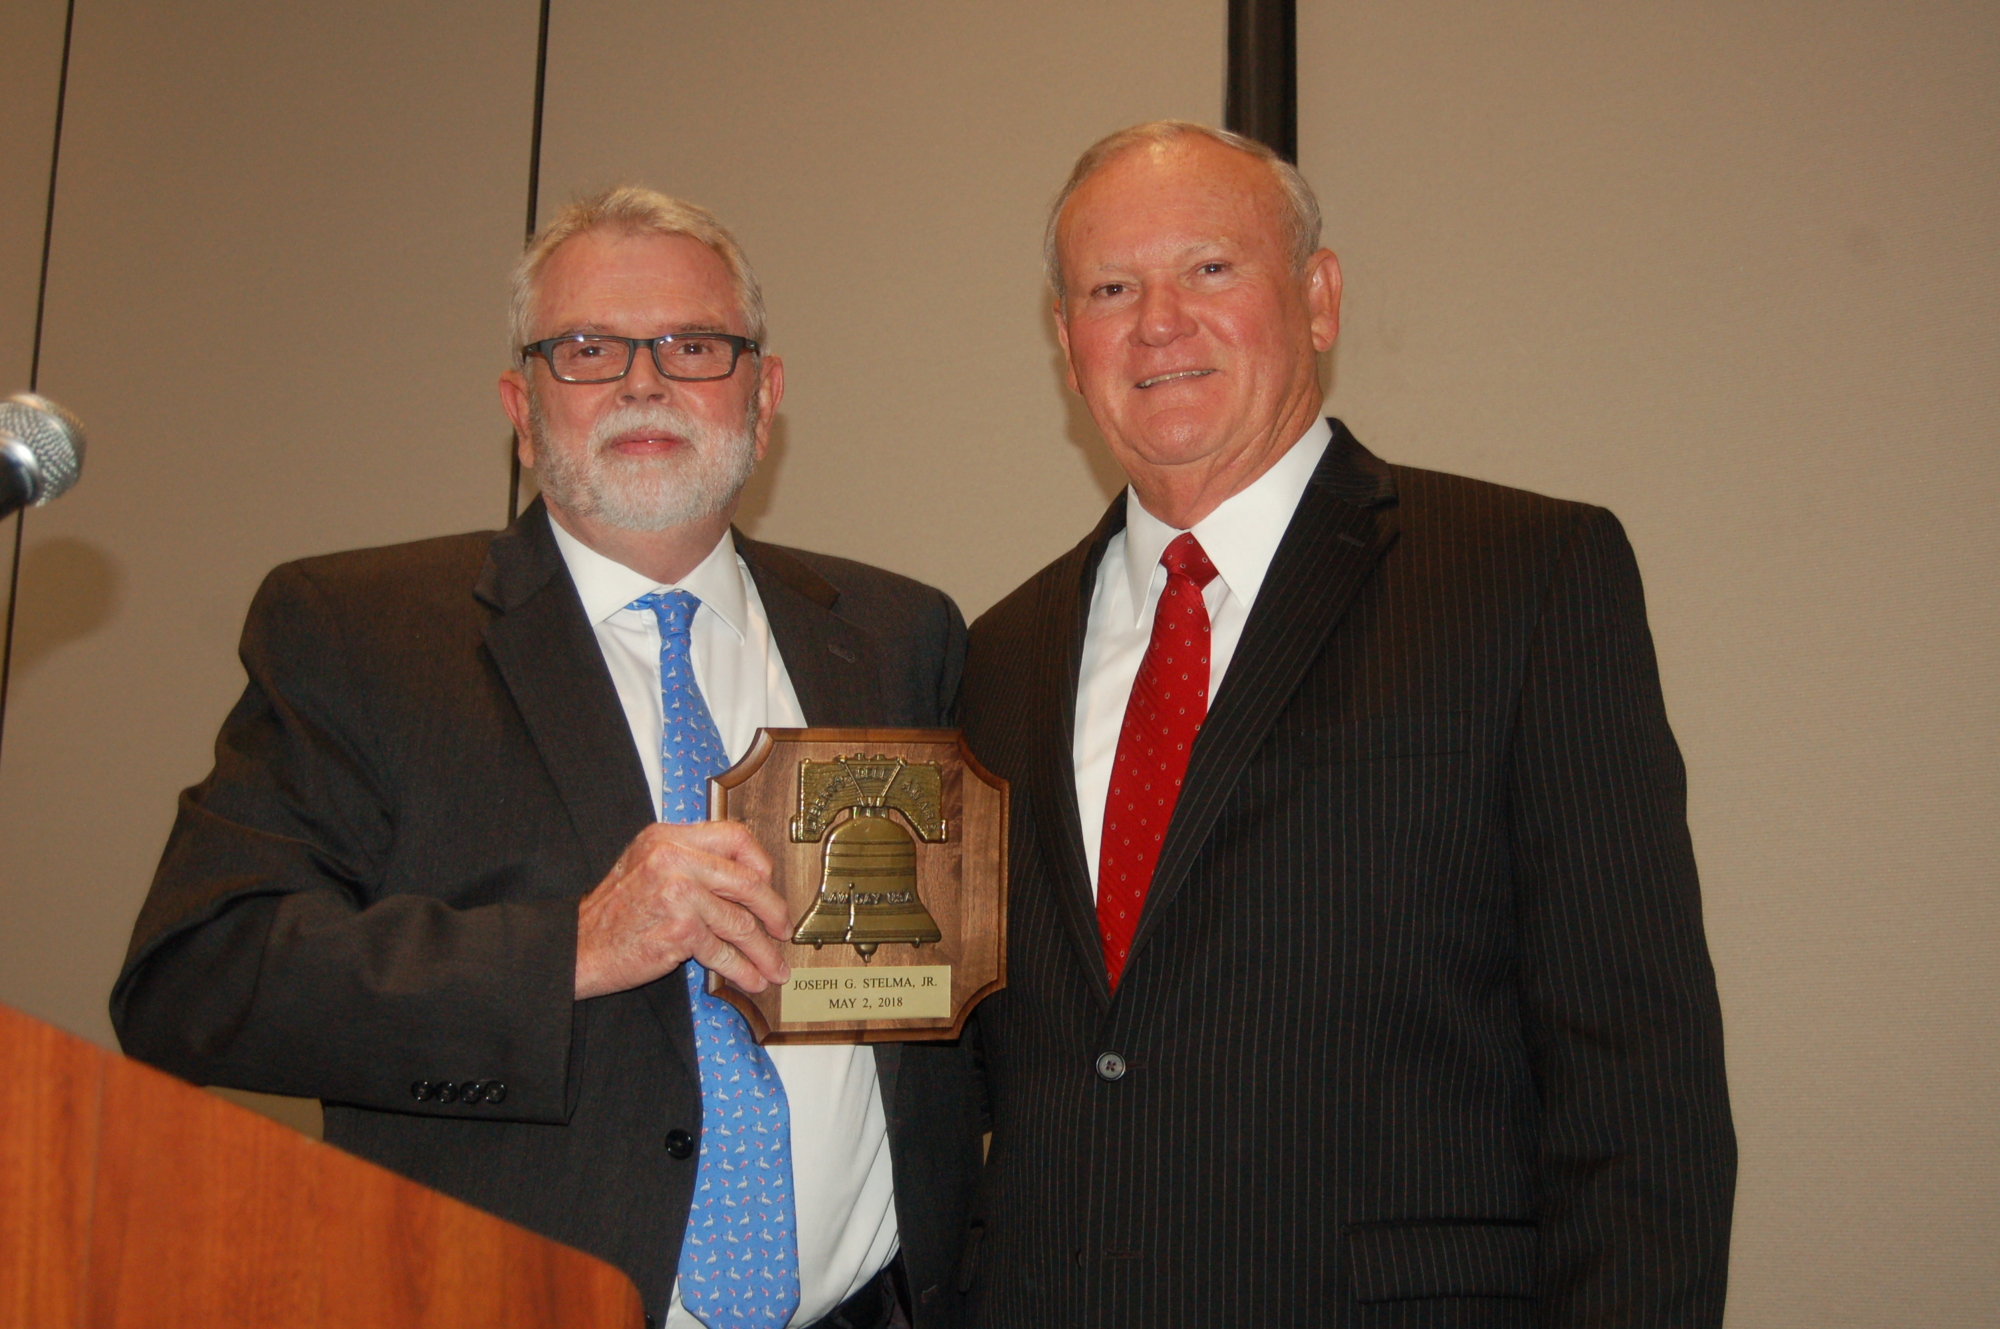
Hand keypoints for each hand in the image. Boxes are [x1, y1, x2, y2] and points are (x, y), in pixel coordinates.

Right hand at [573, 820, 788, 999]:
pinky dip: (742, 969)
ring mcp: (678, 892)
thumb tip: (744, 878)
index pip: (734, 836)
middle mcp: (674, 858)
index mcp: (668, 837)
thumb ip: (689, 862)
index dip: (760, 863)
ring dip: (763, 950)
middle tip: (783, 930)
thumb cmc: (613, 913)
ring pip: (740, 921)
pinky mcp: (679, 929)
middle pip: (747, 880)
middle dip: (774, 911)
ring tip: (774, 967)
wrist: (577, 947)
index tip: (769, 886)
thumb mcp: (646, 866)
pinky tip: (751, 979)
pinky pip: (723, 951)